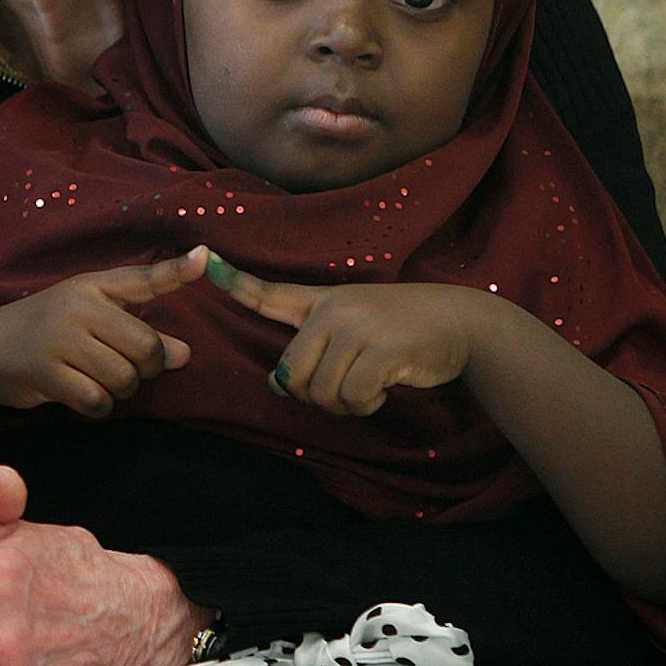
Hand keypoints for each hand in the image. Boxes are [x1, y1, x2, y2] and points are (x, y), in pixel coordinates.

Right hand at [0, 251, 200, 416]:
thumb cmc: (44, 332)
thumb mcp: (87, 318)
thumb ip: (137, 331)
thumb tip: (184, 355)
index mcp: (91, 287)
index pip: (142, 279)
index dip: (176, 271)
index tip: (205, 257)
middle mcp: (78, 307)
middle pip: (146, 348)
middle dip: (145, 369)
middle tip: (123, 369)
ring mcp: (60, 338)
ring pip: (123, 379)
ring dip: (118, 391)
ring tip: (92, 379)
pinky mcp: (46, 371)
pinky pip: (97, 400)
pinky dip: (97, 406)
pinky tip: (80, 395)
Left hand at [214, 258, 496, 415]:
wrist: (463, 322)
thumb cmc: (403, 330)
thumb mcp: (355, 325)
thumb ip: (312, 350)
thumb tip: (275, 383)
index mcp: (322, 301)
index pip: (269, 292)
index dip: (233, 281)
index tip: (203, 260)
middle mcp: (333, 310)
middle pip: (292, 374)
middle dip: (314, 395)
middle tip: (348, 389)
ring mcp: (357, 328)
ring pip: (320, 392)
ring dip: (345, 404)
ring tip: (370, 386)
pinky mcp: (381, 350)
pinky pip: (351, 397)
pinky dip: (366, 405)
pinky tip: (384, 390)